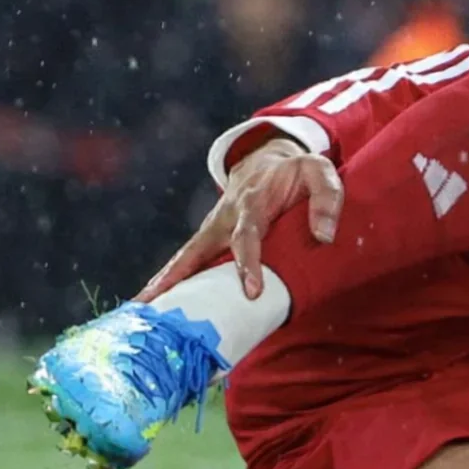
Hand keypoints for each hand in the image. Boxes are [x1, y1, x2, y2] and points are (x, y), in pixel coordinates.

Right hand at [136, 135, 344, 301]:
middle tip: (161, 303)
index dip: (247, 262)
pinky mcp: (208, 237)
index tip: (251, 291)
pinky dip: (168, 280)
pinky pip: (187, 260)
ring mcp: (212, 227)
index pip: (247, 235)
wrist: (267, 158)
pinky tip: (153, 303)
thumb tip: (324, 237)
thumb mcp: (320, 172)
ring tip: (141, 309)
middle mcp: (225, 217)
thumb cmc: (297, 172)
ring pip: (185, 257)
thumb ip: (327, 198)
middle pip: (198, 249)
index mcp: (253, 202)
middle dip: (180, 276)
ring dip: (163, 281)